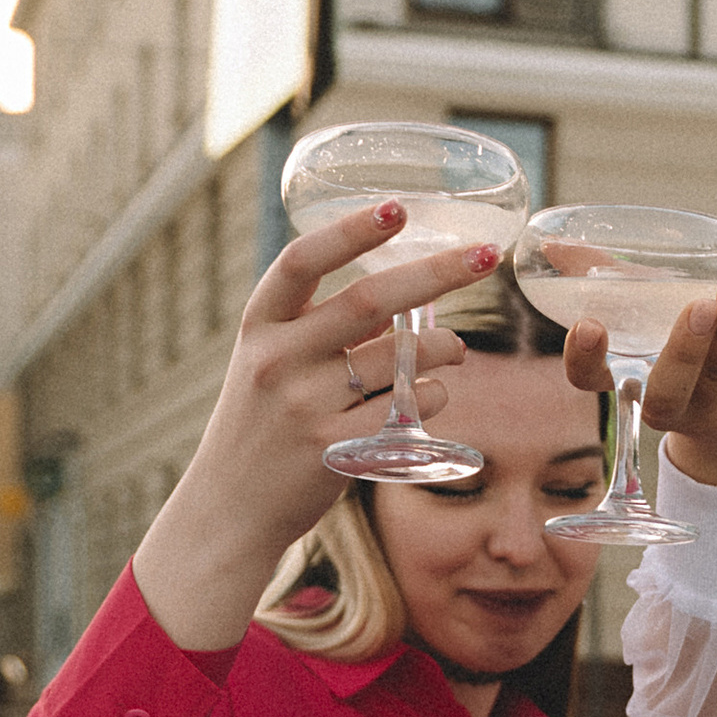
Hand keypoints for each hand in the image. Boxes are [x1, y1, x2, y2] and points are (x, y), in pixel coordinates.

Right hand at [133, 204, 496, 649]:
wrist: (228, 509)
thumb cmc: (261, 425)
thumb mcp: (271, 362)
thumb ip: (322, 326)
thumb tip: (405, 289)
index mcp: (260, 325)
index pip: (302, 261)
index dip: (351, 230)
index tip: (397, 207)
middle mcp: (277, 360)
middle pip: (369, 301)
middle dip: (437, 272)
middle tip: (487, 255)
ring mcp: (303, 407)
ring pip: (400, 358)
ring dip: (441, 347)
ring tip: (451, 350)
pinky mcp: (332, 452)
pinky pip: (408, 411)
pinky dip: (434, 396)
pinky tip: (432, 396)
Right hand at [565, 292, 716, 490]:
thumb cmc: (675, 341)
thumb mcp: (640, 308)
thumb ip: (598, 274)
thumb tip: (552, 245)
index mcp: (626, 379)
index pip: (592, 381)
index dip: (584, 360)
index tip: (589, 325)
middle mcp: (665, 406)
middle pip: (667, 393)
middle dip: (684, 350)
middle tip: (699, 307)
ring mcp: (710, 411)